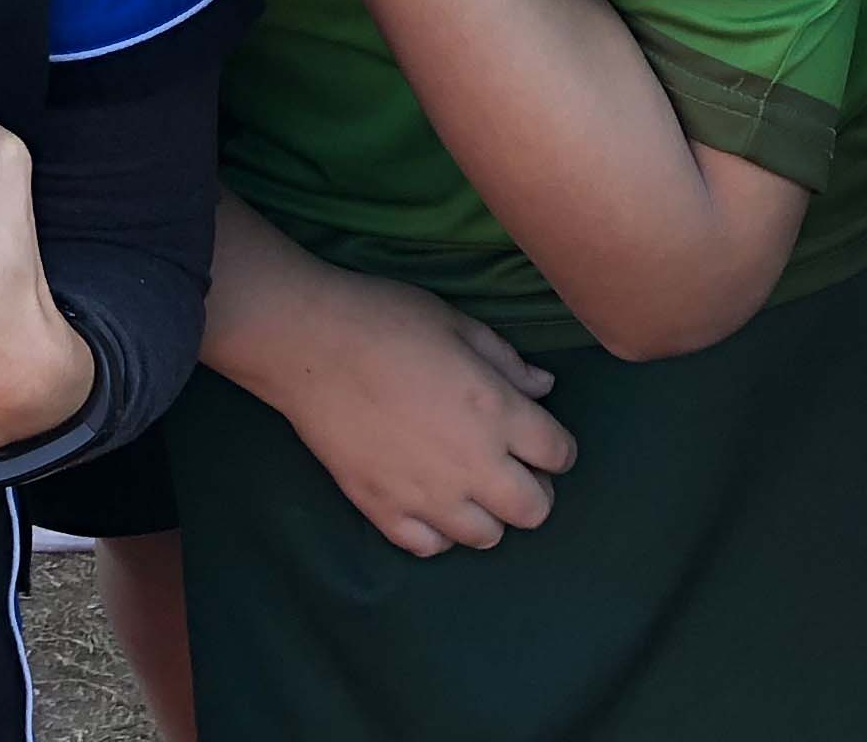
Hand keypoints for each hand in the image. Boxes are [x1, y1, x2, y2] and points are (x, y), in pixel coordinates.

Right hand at [242, 258, 575, 556]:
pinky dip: (436, 531)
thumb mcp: (456, 323)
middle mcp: (473, 466)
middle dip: (534, 489)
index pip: (559, 453)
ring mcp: (427, 496)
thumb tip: (544, 386)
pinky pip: (428, 547)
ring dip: (488, 513)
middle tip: (512, 465)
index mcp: (498, 413)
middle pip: (535, 510)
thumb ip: (506, 360)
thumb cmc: (385, 319)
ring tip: (468, 485)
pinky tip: (427, 501)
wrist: (307, 343)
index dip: (556, 445)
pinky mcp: (384, 511)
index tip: (540, 436)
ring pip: (486, 537)